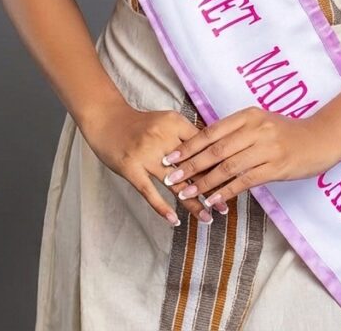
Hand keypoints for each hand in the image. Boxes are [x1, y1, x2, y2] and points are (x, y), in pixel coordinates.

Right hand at [80, 98, 228, 225]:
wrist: (107, 120)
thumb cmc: (140, 124)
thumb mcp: (167, 121)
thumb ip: (187, 134)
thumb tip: (215, 150)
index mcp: (175, 123)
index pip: (203, 147)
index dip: (218, 165)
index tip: (234, 181)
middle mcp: (162, 138)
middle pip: (192, 167)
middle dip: (211, 188)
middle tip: (225, 206)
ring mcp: (146, 154)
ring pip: (175, 183)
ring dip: (192, 203)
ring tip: (207, 218)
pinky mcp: (131, 168)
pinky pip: (149, 192)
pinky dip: (162, 208)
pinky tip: (175, 221)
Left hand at [158, 105, 326, 208]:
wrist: (320, 139)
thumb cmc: (287, 133)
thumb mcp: (261, 123)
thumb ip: (237, 131)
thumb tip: (206, 145)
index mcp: (248, 115)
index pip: (211, 131)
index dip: (189, 146)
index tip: (170, 157)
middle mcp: (255, 129)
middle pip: (215, 150)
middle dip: (190, 165)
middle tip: (170, 178)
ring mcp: (266, 148)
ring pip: (227, 167)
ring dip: (204, 183)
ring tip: (187, 194)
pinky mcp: (275, 167)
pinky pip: (245, 181)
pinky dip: (226, 191)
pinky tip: (213, 200)